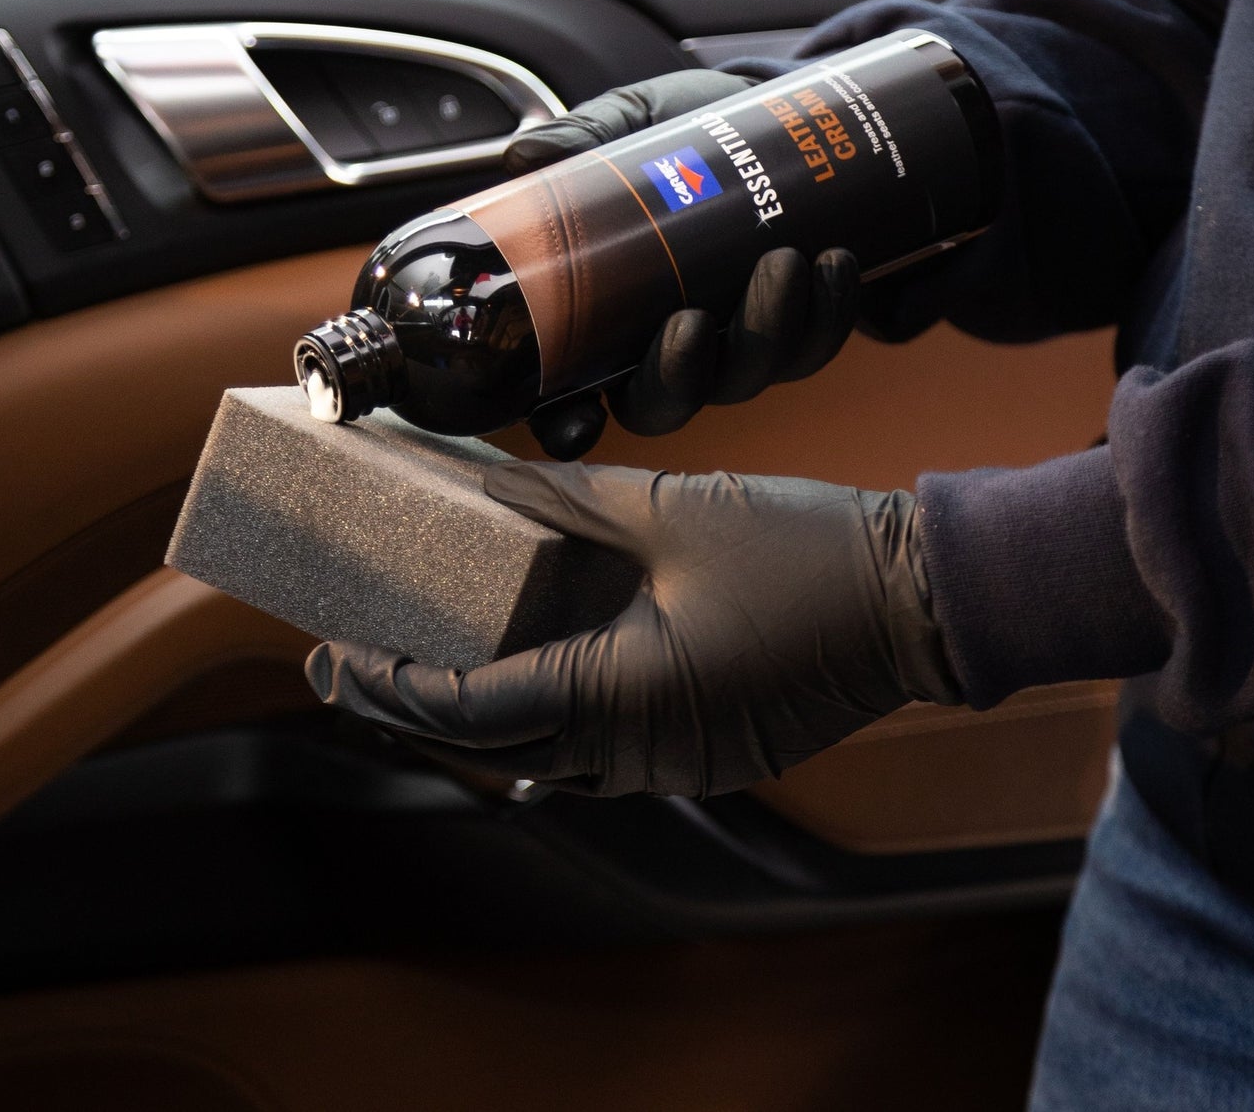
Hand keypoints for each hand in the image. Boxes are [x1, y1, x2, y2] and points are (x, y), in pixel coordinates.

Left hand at [305, 459, 962, 796]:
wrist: (919, 601)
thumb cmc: (804, 551)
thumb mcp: (672, 510)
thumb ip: (567, 503)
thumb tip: (487, 485)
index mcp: (624, 695)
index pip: (472, 709)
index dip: (393, 685)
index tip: (334, 654)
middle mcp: (641, 754)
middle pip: (496, 748)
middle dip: (418, 709)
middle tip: (353, 665)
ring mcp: (678, 767)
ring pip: (546, 760)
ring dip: (483, 720)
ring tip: (425, 668)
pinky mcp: (706, 758)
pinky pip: (600, 756)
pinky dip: (548, 722)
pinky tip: (529, 678)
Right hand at [504, 72, 860, 459]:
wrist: (777, 111)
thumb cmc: (693, 131)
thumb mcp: (636, 123)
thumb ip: (586, 136)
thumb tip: (527, 155)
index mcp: (608, 321)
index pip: (573, 399)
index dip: (569, 424)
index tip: (580, 417)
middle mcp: (672, 349)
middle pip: (665, 404)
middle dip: (680, 377)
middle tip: (690, 320)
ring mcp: (739, 346)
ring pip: (748, 376)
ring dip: (768, 330)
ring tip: (783, 260)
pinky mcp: (804, 329)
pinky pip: (815, 345)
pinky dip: (829, 312)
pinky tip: (834, 262)